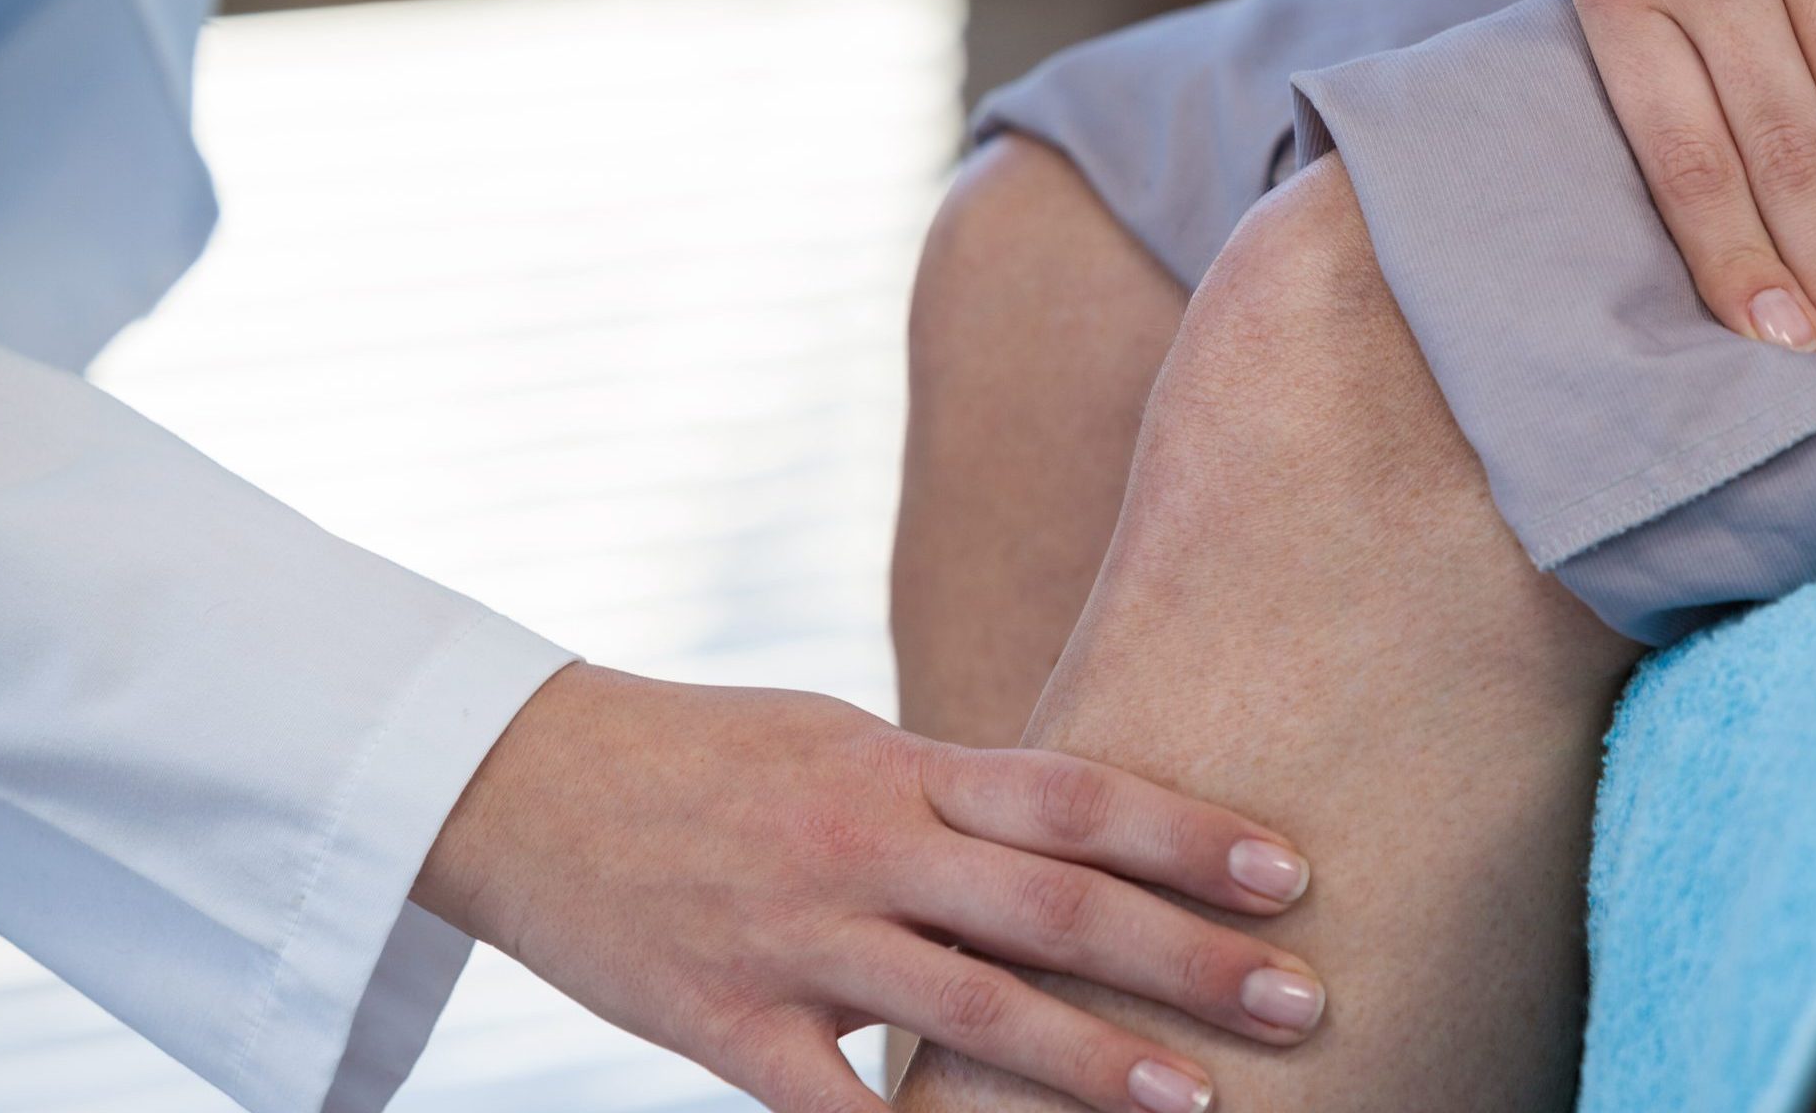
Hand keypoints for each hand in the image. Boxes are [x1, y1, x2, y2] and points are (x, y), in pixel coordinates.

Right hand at [414, 664, 1320, 1112]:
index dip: (1187, 834)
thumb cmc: (700, 751)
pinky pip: (836, 1108)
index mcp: (897, 767)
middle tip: (1302, 998)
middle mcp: (861, 848)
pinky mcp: (724, 1025)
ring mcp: (794, 941)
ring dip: (1094, 1065)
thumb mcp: (838, 738)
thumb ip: (950, 789)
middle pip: (1051, 907)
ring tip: (1202, 1104)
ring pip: (970, 1011)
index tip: (1289, 872)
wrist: (514, 779)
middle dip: (1186, 958)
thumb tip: (1068, 831)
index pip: (1073, 796)